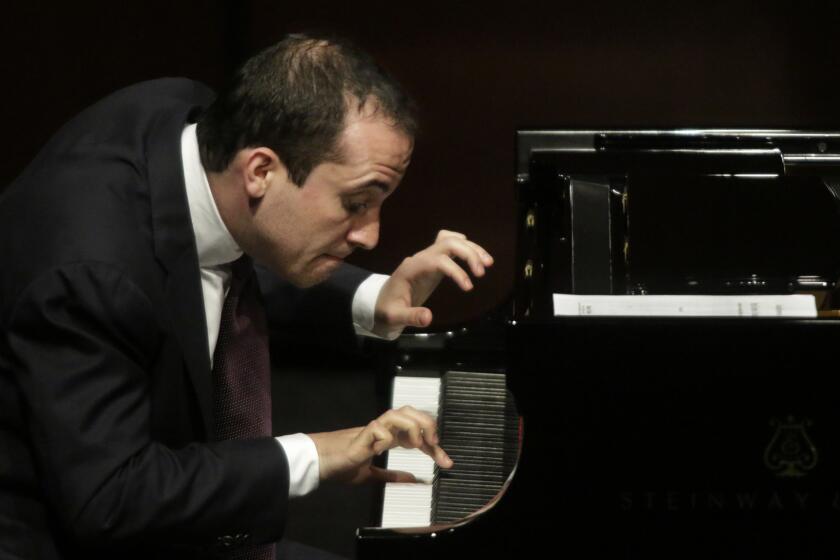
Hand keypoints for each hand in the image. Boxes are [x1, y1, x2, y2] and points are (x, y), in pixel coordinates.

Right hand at [309, 406, 452, 483]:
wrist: (318, 463)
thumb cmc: (342, 466)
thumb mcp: (372, 476)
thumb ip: (392, 476)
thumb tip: (413, 481)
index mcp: (388, 437)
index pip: (417, 433)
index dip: (434, 446)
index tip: (446, 462)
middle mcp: (383, 429)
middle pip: (410, 412)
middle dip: (428, 424)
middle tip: (436, 444)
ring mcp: (372, 430)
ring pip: (398, 413)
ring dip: (412, 426)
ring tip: (416, 445)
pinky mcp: (361, 435)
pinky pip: (379, 428)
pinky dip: (387, 438)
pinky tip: (385, 449)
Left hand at [373, 230, 493, 337]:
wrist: (380, 302)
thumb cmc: (386, 309)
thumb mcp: (394, 317)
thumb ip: (410, 316)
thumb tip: (429, 318)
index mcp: (411, 268)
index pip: (438, 260)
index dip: (455, 270)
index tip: (469, 287)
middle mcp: (420, 258)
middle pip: (447, 243)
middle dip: (468, 253)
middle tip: (483, 272)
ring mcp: (427, 257)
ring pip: (451, 240)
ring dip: (471, 248)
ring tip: (488, 263)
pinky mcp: (434, 262)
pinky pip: (451, 246)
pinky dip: (466, 248)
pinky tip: (478, 259)